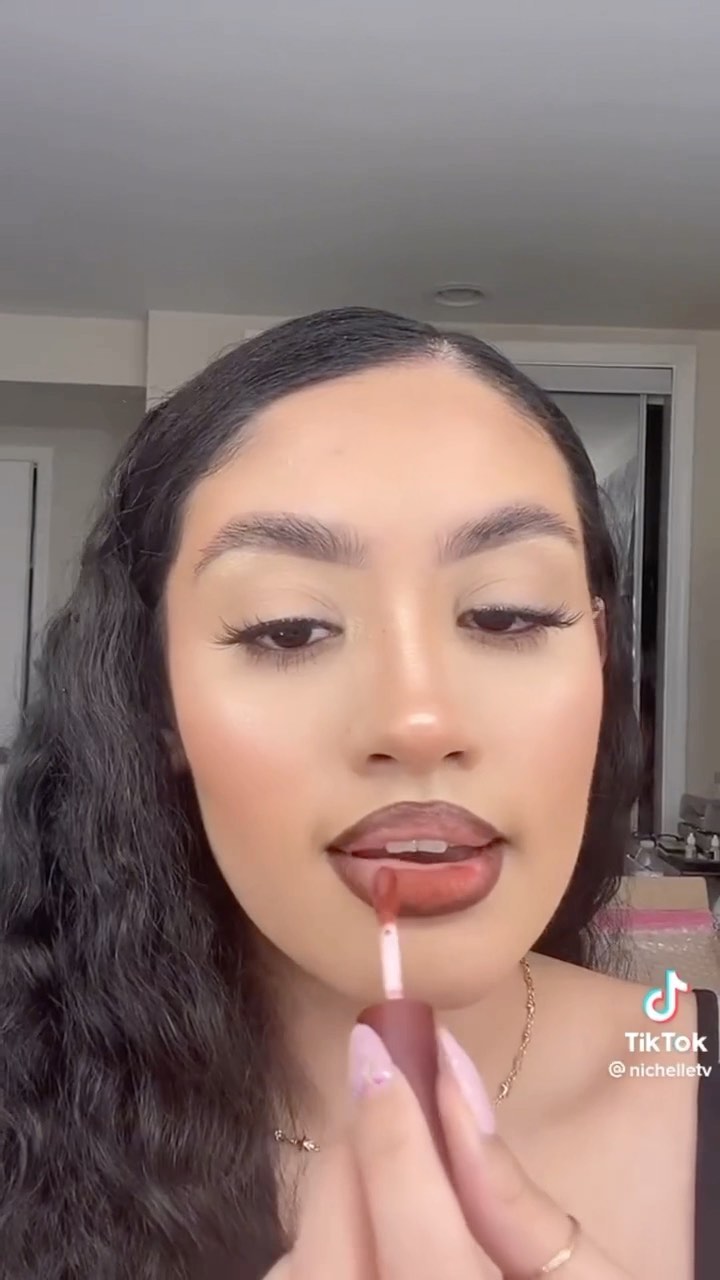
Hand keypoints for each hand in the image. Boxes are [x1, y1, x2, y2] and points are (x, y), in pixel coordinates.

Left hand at [267, 1024, 632, 1278]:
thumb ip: (516, 1199)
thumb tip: (451, 1081)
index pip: (418, 1236)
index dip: (395, 1132)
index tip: (381, 1045)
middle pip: (330, 1258)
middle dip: (356, 1160)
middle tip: (392, 1102)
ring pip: (299, 1276)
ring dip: (331, 1214)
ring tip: (397, 1189)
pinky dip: (321, 1257)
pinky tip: (378, 1250)